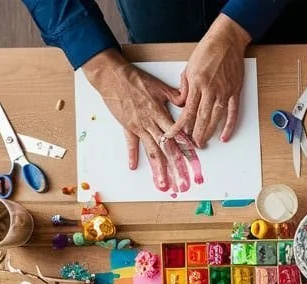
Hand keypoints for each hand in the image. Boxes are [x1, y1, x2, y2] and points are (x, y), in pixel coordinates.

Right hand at [81, 50, 193, 192]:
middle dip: (175, 166)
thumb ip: (175, 96)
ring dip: (158, 168)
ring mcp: (138, 127)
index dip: (186, 148)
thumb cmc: (135, 79)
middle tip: (182, 182)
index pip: (177, 134)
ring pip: (151, 151)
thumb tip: (187, 102)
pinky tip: (133, 167)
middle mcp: (151, 123)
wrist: (112, 77)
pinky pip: (130, 144)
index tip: (194, 161)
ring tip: (163, 183)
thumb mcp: (159, 86)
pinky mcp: (127, 127)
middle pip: (166, 148)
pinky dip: (132, 155)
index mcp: (160, 114)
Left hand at [166, 15, 248, 147]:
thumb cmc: (207, 50)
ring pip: (215, 118)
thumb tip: (182, 103)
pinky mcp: (235, 91)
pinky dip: (229, 126)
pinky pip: (232, 113)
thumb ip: (185, 87)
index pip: (186, 111)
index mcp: (196, 83)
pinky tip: (224, 136)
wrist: (226, 40)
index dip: (179, 126)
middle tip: (191, 144)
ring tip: (203, 142)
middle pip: (201, 118)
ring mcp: (224, 91)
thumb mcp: (189, 67)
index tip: (173, 135)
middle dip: (195, 134)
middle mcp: (210, 89)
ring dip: (209, 132)